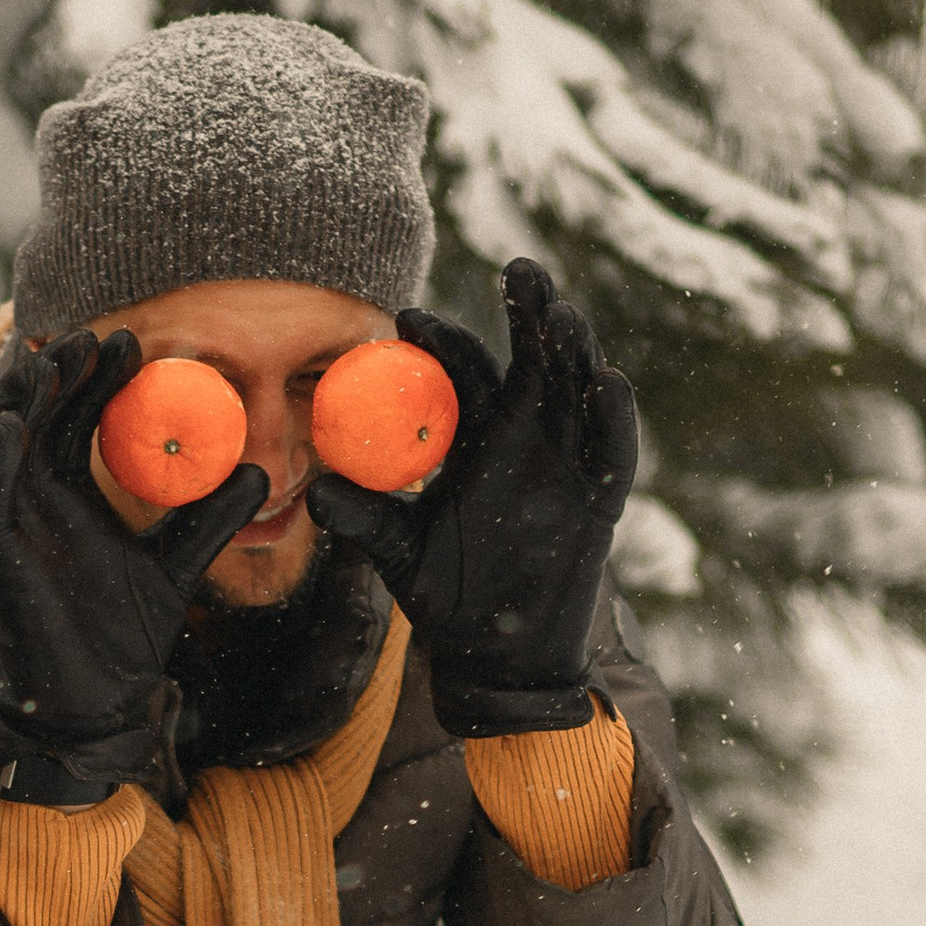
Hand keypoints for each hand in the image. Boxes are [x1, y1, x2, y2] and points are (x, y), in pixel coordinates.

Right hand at [0, 330, 266, 805]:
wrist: (102, 699)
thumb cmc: (128, 635)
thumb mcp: (180, 565)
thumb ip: (212, 519)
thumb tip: (260, 474)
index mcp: (72, 494)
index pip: (78, 417)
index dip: (99, 377)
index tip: (133, 342)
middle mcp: (35, 501)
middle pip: (40, 417)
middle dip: (62, 372)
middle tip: (94, 336)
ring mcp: (11, 524)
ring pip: (4, 443)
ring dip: (22, 400)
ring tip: (50, 361)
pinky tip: (11, 423)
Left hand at [307, 264, 635, 736]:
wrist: (496, 654)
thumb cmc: (446, 596)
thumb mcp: (397, 553)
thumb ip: (363, 517)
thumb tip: (312, 491)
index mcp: (475, 435)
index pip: (462, 371)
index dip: (440, 342)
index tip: (408, 317)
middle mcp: (525, 435)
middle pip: (531, 357)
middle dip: (528, 310)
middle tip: (516, 271)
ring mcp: (567, 461)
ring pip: (575, 388)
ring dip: (570, 349)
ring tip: (558, 315)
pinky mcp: (600, 497)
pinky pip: (612, 450)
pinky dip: (611, 416)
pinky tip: (604, 381)